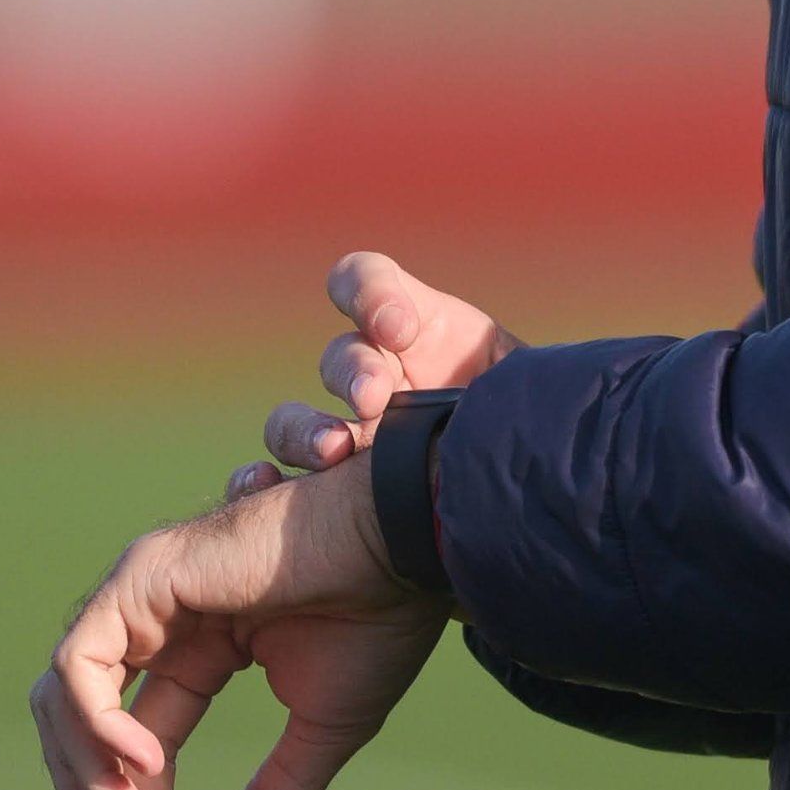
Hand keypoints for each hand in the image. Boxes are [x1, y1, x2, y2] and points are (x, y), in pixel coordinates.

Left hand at [28, 460, 447, 789]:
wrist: (406, 546)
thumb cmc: (378, 619)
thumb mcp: (322, 731)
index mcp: (200, 648)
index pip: (136, 740)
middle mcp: (160, 618)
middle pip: (80, 721)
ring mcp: (145, 592)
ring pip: (66, 696)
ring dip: (90, 773)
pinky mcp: (144, 577)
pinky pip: (81, 662)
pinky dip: (96, 721)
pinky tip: (144, 763)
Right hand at [223, 251, 520, 501]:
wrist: (532, 506)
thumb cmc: (533, 433)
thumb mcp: (532, 392)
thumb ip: (516, 375)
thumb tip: (511, 378)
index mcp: (417, 335)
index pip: (366, 283)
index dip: (370, 294)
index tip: (400, 327)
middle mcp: (374, 378)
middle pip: (341, 358)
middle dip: (354, 371)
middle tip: (375, 396)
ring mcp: (345, 440)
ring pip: (294, 422)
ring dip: (305, 432)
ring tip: (334, 451)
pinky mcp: (326, 497)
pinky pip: (269, 485)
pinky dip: (255, 483)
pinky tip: (263, 489)